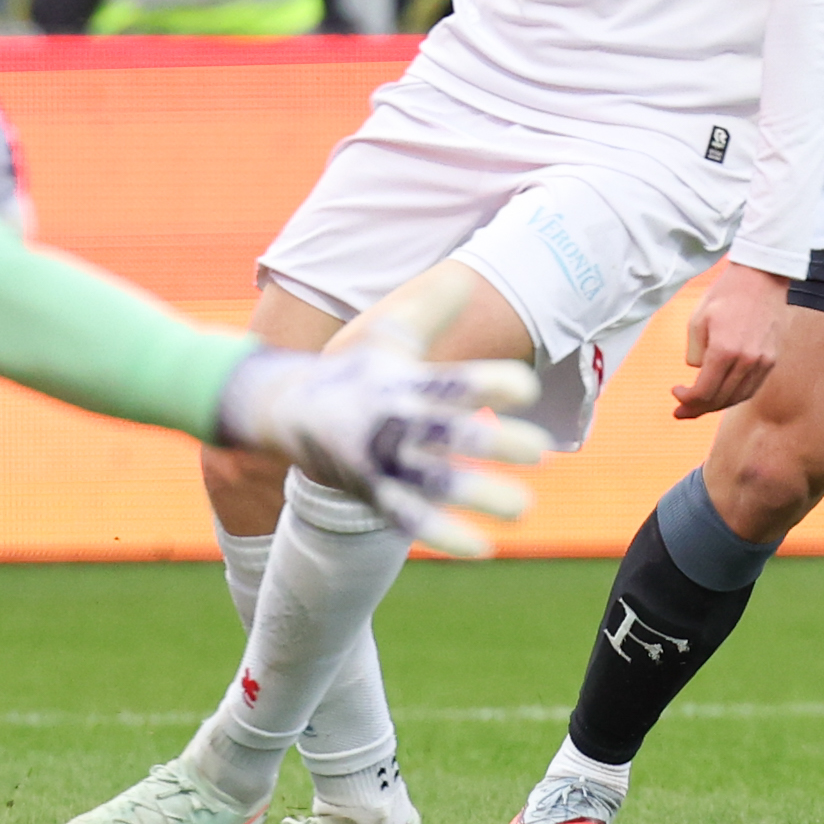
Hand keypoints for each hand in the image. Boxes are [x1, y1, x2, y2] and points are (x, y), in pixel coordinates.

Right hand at [216, 329, 547, 558]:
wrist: (283, 409)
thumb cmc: (355, 372)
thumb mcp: (388, 337)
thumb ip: (430, 311)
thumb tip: (464, 277)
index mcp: (403, 380)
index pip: (450, 381)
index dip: (486, 383)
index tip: (525, 388)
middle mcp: (392, 419)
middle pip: (445, 431)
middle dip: (490, 441)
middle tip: (540, 451)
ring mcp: (380, 459)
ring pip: (431, 479)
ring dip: (475, 494)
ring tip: (523, 508)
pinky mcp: (372, 491)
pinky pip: (406, 517)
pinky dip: (440, 533)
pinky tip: (481, 546)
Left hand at [671, 261, 790, 419]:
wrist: (761, 277)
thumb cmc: (726, 294)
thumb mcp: (697, 320)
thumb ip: (694, 352)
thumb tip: (697, 371)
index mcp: (725, 350)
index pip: (704, 391)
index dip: (687, 399)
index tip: (676, 393)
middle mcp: (747, 361)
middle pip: (720, 399)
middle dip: (698, 408)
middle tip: (682, 411)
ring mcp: (763, 362)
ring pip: (738, 397)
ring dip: (717, 405)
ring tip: (700, 406)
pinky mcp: (772, 359)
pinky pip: (752, 387)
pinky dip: (735, 395)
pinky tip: (722, 394)